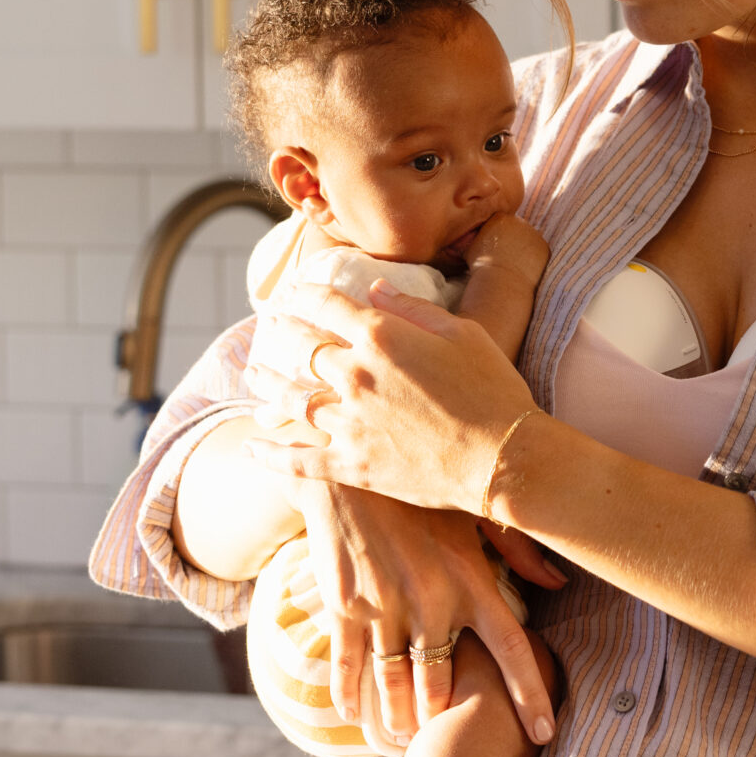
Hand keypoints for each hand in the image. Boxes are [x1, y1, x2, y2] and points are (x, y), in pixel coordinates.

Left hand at [246, 279, 535, 512]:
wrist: (505, 459)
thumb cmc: (494, 390)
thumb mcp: (464, 333)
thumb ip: (413, 309)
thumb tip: (374, 290)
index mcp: (381, 336)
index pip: (327, 304)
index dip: (306, 294)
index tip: (295, 291)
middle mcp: (355, 375)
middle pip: (302, 348)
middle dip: (282, 333)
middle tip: (269, 327)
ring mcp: (349, 422)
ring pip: (291, 399)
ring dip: (267, 384)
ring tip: (253, 376)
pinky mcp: (352, 466)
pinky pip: (299, 460)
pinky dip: (270, 455)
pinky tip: (250, 449)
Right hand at [299, 486, 557, 747]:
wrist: (349, 465)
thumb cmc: (418, 488)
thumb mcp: (473, 509)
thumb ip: (518, 549)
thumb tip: (558, 581)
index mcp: (470, 580)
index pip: (511, 649)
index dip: (530, 696)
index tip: (544, 735)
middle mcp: (430, 601)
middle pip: (442, 683)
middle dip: (442, 717)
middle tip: (443, 740)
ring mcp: (383, 607)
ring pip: (395, 685)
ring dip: (398, 718)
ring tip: (401, 738)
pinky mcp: (344, 605)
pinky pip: (348, 664)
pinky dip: (349, 695)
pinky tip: (353, 715)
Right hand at [463, 212, 549, 289]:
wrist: (502, 281)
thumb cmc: (482, 266)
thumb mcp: (467, 248)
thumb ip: (469, 239)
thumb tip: (463, 238)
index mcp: (500, 217)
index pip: (499, 222)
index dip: (495, 236)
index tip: (492, 248)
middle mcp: (519, 221)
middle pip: (514, 229)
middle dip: (510, 240)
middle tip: (503, 256)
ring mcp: (534, 234)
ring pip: (527, 240)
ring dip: (522, 249)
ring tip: (512, 264)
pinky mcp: (544, 247)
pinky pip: (537, 251)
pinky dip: (532, 259)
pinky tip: (524, 269)